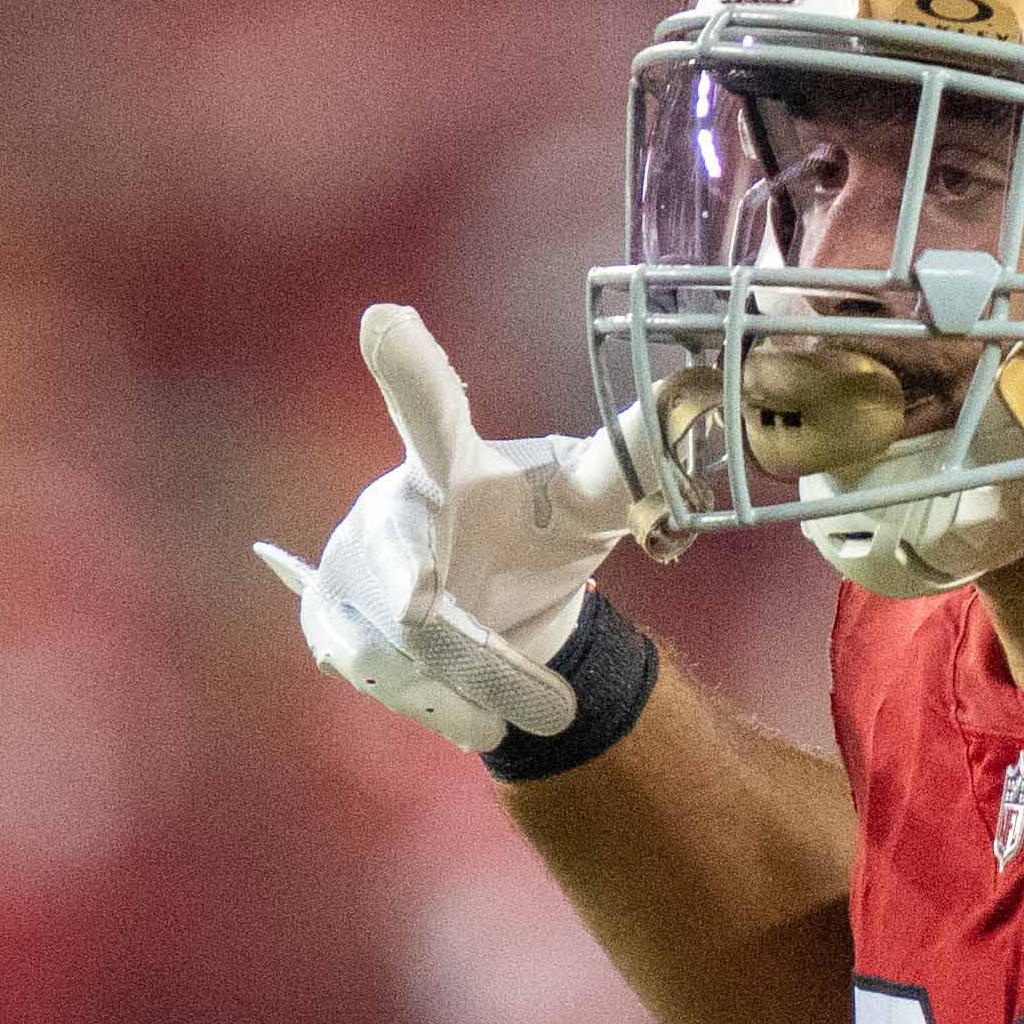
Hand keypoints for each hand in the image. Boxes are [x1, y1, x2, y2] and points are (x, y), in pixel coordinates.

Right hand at [255, 305, 654, 749]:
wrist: (501, 622)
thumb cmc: (539, 544)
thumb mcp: (588, 506)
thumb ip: (632, 464)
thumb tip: (695, 396)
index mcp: (450, 460)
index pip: (430, 410)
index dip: (408, 369)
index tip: (386, 320)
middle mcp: (387, 501)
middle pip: (408, 579)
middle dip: (462, 639)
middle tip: (503, 667)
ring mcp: (348, 558)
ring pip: (397, 642)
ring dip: (468, 680)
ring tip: (512, 692)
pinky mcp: (328, 612)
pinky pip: (378, 673)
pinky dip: (440, 702)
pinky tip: (472, 702)